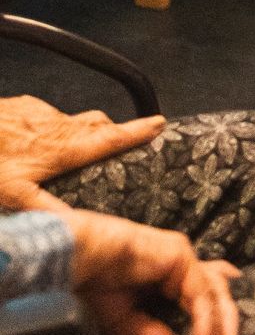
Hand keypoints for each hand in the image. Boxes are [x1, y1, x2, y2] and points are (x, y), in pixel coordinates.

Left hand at [0, 98, 164, 210]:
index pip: (110, 138)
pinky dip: (54, 129)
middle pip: (97, 123)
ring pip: (72, 120)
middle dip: (115, 130)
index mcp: (63, 148)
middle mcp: (58, 126)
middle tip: (127, 138)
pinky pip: (49, 117)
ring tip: (80, 148)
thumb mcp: (15, 198)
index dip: (137, 132)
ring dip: (83, 131)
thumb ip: (49, 211)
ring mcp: (41, 113)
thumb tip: (79, 227)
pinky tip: (38, 144)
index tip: (160, 123)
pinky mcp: (24, 107)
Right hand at [68, 211, 240, 334]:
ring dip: (220, 324)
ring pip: (214, 290)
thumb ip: (150, 334)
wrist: (76, 263)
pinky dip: (205, 320)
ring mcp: (180, 256)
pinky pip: (200, 292)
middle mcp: (177, 264)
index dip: (211, 323)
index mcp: (165, 277)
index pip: (201, 296)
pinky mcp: (179, 253)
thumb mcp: (123, 321)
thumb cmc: (90, 285)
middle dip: (227, 322)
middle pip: (215, 291)